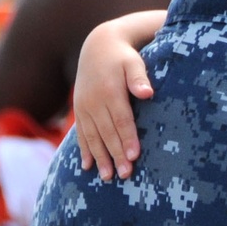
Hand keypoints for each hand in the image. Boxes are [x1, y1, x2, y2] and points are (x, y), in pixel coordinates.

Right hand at [74, 19, 154, 181]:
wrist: (98, 47)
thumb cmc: (123, 57)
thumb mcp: (133, 62)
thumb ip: (139, 77)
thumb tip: (147, 93)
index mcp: (110, 91)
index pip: (121, 119)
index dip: (127, 138)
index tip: (135, 156)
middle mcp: (94, 101)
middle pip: (107, 132)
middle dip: (116, 155)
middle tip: (125, 175)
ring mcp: (84, 107)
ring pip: (92, 137)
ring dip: (100, 158)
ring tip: (108, 178)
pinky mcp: (79, 111)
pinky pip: (81, 134)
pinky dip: (84, 150)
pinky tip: (88, 167)